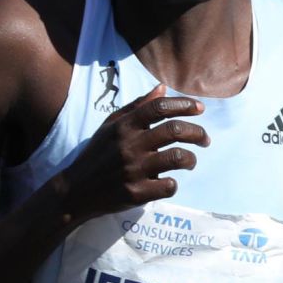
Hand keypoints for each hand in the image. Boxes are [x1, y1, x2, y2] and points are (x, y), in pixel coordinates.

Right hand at [60, 83, 209, 220]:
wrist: (76, 190)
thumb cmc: (97, 154)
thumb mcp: (110, 126)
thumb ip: (137, 107)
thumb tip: (162, 88)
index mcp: (124, 126)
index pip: (160, 107)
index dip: (184, 104)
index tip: (200, 109)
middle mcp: (129, 145)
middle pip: (175, 130)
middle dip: (197, 132)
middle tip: (205, 139)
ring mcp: (133, 170)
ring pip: (177, 158)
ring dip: (191, 159)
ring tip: (191, 161)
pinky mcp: (136, 193)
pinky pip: (168, 186)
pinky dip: (173, 183)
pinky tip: (168, 182)